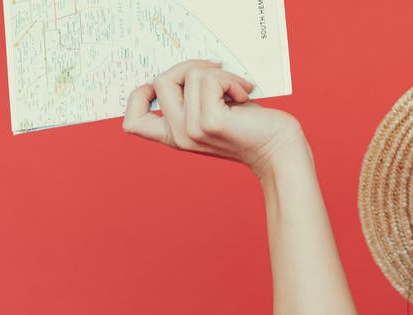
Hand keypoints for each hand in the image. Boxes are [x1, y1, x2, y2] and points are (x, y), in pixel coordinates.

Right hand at [122, 60, 304, 177]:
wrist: (279, 149)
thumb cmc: (251, 127)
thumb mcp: (213, 111)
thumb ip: (191, 98)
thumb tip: (184, 67)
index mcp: (175, 137)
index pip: (133, 122)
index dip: (139, 95)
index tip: (170, 84)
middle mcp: (179, 137)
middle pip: (160, 81)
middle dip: (189, 67)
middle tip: (218, 74)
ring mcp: (192, 131)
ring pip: (188, 76)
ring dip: (218, 74)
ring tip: (237, 89)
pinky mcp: (210, 122)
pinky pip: (209, 80)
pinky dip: (230, 79)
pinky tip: (244, 94)